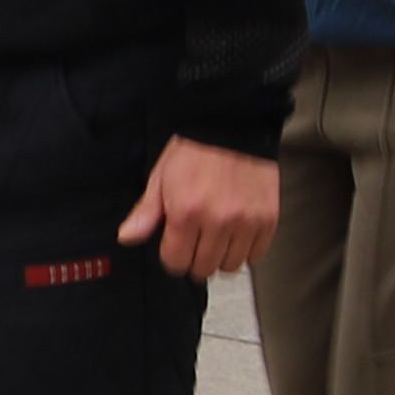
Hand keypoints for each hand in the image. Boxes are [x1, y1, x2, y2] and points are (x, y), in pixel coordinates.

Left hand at [120, 135, 282, 281]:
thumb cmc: (194, 151)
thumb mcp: (161, 178)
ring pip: (231, 266)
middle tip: (196, 244)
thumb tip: (126, 238)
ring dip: (221, 258)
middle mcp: (218, 221)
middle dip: (195, 260)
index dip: (172, 258)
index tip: (175, 248)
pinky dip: (246, 250)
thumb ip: (146, 213)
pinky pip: (256, 254)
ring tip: (217, 241)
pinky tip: (237, 235)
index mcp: (186, 212)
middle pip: (203, 268)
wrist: (233, 126)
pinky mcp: (267, 219)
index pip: (176, 262)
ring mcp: (246, 222)